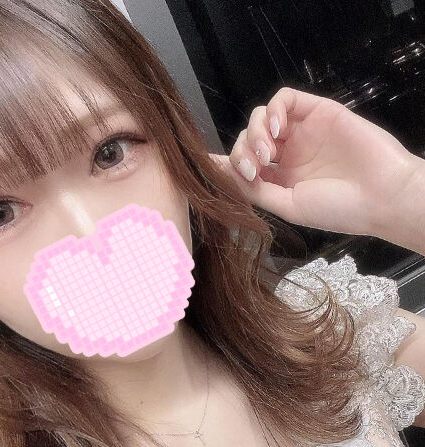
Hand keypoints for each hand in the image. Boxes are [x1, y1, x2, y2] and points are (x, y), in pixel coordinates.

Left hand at [209, 86, 417, 242]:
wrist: (380, 196)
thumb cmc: (338, 209)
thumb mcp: (289, 206)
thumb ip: (255, 189)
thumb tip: (222, 174)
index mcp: (282, 179)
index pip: (245, 164)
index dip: (225, 162)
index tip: (205, 164)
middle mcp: (290, 154)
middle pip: (249, 140)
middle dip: (242, 152)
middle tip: (254, 169)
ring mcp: (303, 132)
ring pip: (261, 117)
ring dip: (255, 133)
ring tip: (267, 154)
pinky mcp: (318, 111)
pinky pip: (285, 99)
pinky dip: (272, 109)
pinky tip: (274, 129)